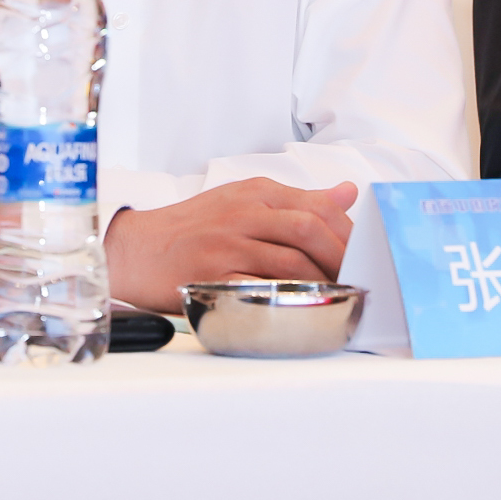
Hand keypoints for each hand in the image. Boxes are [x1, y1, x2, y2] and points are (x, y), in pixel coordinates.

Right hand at [104, 179, 358, 312]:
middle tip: (359, 278)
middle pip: (309, 230)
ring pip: (291, 261)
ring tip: (340, 295)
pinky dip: (289, 297)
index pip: (316, 207)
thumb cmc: (192, 227)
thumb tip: (346, 193)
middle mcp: (243, 215)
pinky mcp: (214, 278)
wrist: (136, 249)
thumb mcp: (242, 200)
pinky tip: (305, 306)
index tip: (364, 254)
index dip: (348, 233)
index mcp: (255, 193)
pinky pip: (261, 288)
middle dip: (342, 257)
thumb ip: (296, 199)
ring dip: (323, 281)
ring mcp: (228, 247)